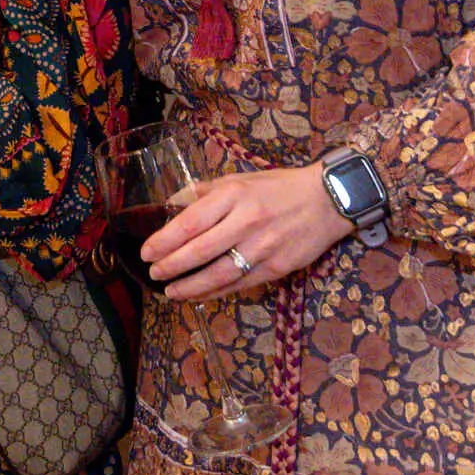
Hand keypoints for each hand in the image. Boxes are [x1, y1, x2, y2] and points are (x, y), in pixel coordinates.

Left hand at [141, 160, 350, 301]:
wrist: (327, 200)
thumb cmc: (279, 187)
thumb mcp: (240, 179)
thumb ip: (205, 192)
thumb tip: (171, 203)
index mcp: (234, 195)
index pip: (190, 222)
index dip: (164, 240)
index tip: (146, 251)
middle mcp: (247, 221)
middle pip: (200, 250)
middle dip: (171, 265)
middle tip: (153, 272)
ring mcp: (263, 247)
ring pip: (219, 274)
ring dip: (190, 286)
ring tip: (170, 291)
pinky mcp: (277, 267)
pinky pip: (239, 284)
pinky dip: (215, 292)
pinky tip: (197, 295)